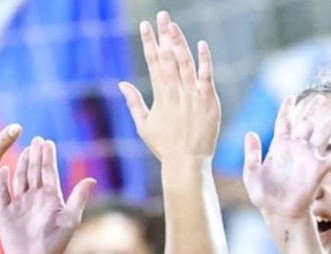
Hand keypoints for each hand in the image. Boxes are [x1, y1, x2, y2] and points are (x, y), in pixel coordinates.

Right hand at [0, 137, 94, 253]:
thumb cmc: (55, 243)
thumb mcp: (70, 219)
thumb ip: (78, 198)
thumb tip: (92, 179)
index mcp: (50, 198)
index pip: (49, 172)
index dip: (48, 157)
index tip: (47, 141)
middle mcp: (34, 199)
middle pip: (34, 172)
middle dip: (35, 156)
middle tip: (36, 139)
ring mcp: (19, 204)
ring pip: (19, 179)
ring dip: (22, 164)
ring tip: (25, 150)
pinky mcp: (5, 213)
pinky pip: (2, 193)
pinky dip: (2, 182)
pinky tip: (4, 170)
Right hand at [118, 11, 219, 161]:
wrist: (186, 162)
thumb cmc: (165, 147)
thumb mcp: (144, 126)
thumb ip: (133, 102)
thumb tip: (121, 83)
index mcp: (160, 96)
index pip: (153, 63)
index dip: (149, 43)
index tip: (145, 25)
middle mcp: (175, 93)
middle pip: (169, 58)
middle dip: (163, 35)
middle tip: (161, 15)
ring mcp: (192, 96)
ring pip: (185, 63)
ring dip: (179, 42)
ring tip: (173, 25)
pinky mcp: (208, 101)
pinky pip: (206, 76)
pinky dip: (204, 60)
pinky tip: (201, 44)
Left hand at [242, 94, 330, 222]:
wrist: (278, 213)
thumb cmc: (264, 197)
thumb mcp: (252, 174)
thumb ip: (252, 154)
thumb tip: (250, 132)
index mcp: (279, 147)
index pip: (284, 122)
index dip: (287, 109)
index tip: (291, 97)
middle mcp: (296, 149)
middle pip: (306, 123)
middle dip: (313, 110)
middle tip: (320, 98)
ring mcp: (309, 157)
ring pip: (323, 134)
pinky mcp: (319, 169)